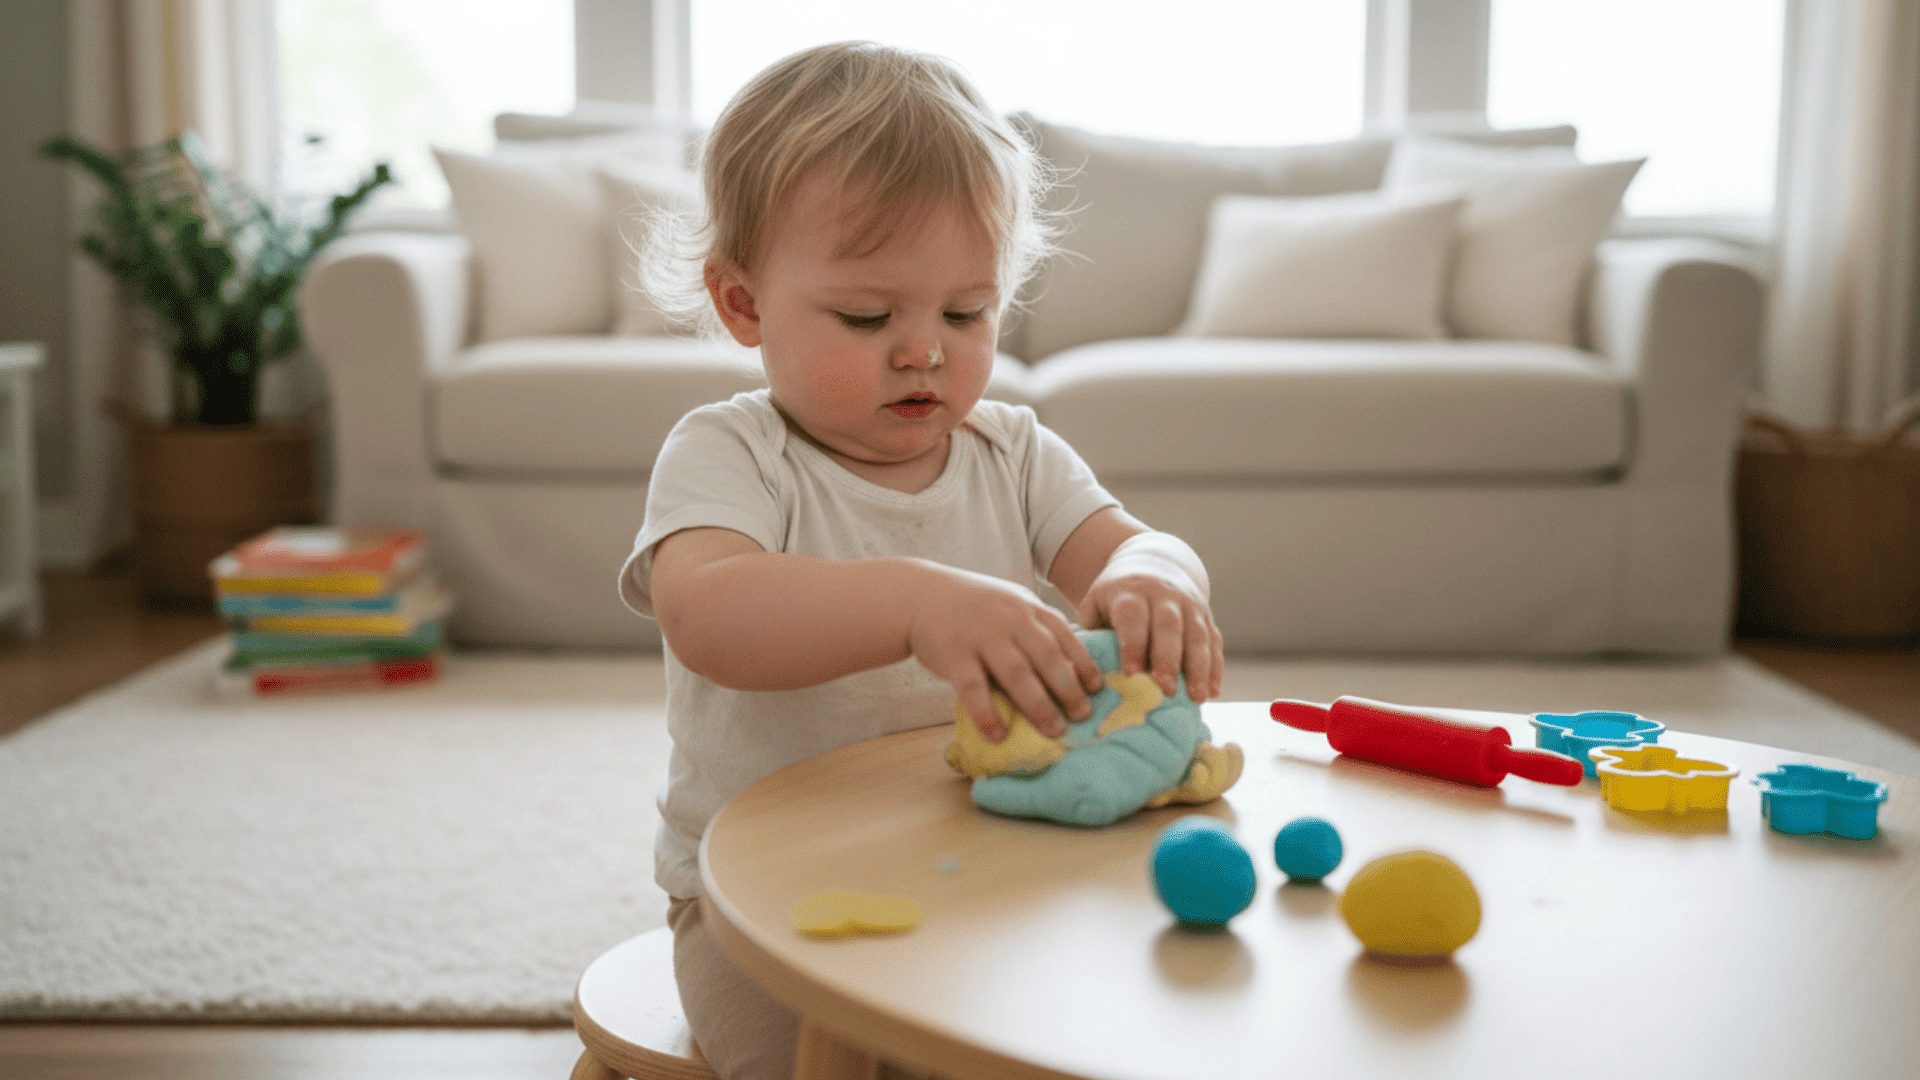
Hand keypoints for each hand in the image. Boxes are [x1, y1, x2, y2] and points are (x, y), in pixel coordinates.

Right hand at [906, 563, 1105, 741]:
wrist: (919, 595)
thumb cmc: (973, 606)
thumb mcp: (1010, 604)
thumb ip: (1036, 626)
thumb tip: (1071, 664)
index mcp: (1027, 607)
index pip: (1064, 636)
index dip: (1083, 663)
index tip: (1098, 689)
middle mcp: (1009, 619)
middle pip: (1047, 657)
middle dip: (1068, 689)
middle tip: (1083, 716)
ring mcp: (982, 636)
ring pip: (1017, 674)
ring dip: (1038, 706)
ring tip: (1054, 730)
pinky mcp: (954, 655)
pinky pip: (974, 689)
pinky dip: (988, 714)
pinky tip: (999, 735)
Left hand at [1075, 573, 1223, 703]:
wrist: (1153, 563)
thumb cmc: (1117, 596)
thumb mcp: (1097, 602)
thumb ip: (1091, 633)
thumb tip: (1084, 674)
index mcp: (1130, 591)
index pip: (1133, 617)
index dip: (1133, 644)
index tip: (1131, 673)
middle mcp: (1164, 594)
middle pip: (1169, 626)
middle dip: (1168, 659)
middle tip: (1165, 690)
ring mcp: (1189, 604)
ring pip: (1197, 635)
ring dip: (1199, 668)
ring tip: (1196, 698)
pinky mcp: (1206, 615)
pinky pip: (1214, 641)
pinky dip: (1215, 667)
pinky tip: (1213, 692)